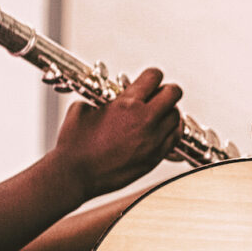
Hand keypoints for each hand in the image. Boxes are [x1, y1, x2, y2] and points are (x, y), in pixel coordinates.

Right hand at [52, 67, 183, 196]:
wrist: (75, 175)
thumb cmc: (74, 144)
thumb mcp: (82, 109)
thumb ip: (101, 99)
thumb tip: (108, 98)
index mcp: (127, 104)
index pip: (154, 76)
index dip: (151, 76)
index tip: (148, 80)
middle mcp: (144, 120)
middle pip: (173, 93)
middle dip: (165, 90)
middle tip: (157, 95)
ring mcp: (153, 140)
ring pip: (177, 117)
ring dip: (169, 112)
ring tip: (158, 115)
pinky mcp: (155, 158)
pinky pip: (175, 138)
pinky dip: (171, 131)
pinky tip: (162, 131)